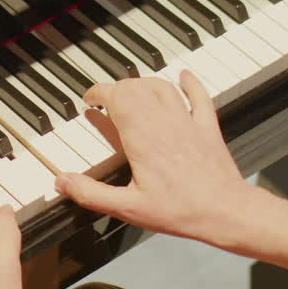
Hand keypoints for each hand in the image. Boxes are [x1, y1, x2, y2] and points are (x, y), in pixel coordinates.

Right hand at [56, 71, 255, 246]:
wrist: (225, 212)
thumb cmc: (180, 211)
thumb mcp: (128, 208)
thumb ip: (91, 193)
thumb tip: (62, 181)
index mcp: (142, 138)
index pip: (116, 97)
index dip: (99, 93)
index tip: (89, 100)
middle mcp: (164, 123)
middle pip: (136, 87)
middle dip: (116, 89)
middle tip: (104, 101)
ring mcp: (188, 122)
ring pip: (162, 86)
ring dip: (142, 83)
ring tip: (130, 91)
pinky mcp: (207, 128)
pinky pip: (199, 96)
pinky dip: (189, 83)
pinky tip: (184, 76)